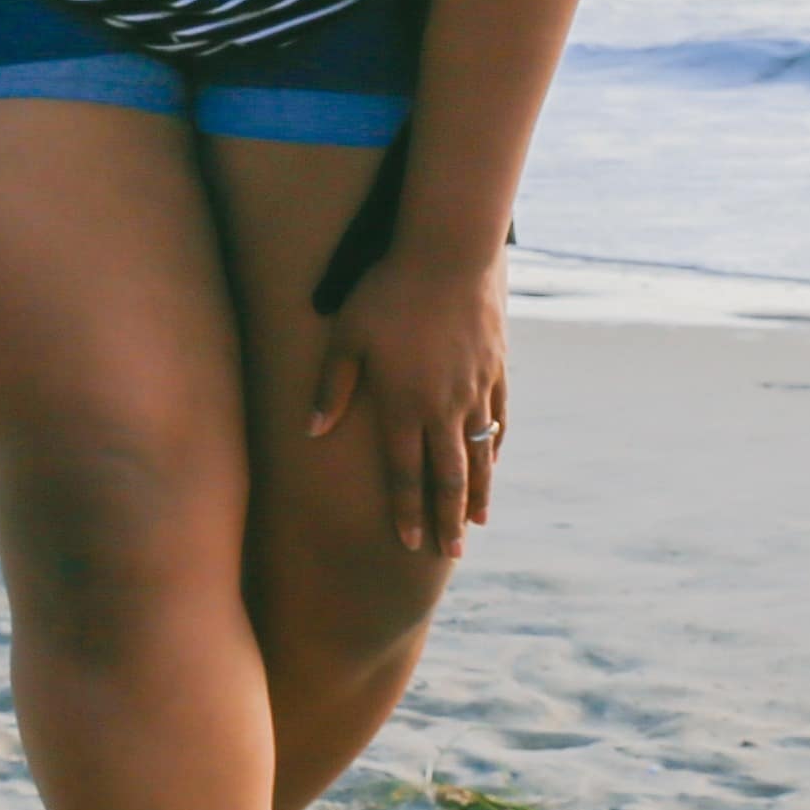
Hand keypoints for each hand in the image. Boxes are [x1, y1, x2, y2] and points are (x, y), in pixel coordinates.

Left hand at [308, 241, 506, 559]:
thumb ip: (331, 388)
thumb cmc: (385, 292)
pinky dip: (493, 450)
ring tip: (475, 525)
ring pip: (478, 456)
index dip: (406, 510)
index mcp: (403, 404)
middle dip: (447, 519)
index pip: (403, 472)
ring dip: (477, 494)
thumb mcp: (345, 337)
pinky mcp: (496, 371)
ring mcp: (475, 391)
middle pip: (447, 477)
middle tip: (450, 554)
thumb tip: (312, 431)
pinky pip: (498, 421)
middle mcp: (443, 407)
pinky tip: (491, 467)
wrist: (447, 256)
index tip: (408, 542)